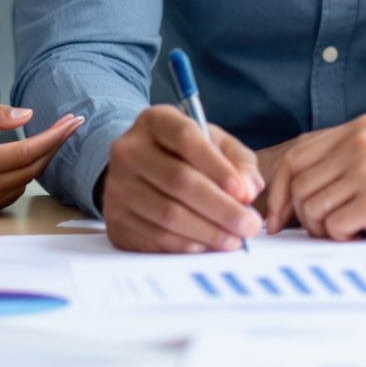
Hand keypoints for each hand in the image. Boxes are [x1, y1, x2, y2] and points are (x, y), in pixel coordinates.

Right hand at [0, 104, 81, 215]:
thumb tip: (27, 115)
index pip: (27, 151)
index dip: (54, 136)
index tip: (72, 121)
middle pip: (34, 167)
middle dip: (56, 144)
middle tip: (71, 124)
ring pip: (27, 179)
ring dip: (41, 158)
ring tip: (49, 136)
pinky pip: (15, 190)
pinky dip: (24, 172)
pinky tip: (24, 156)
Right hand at [99, 105, 263, 253]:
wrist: (136, 171)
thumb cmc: (183, 156)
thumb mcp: (214, 145)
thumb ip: (239, 161)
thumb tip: (249, 189)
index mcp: (155, 122)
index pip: (186, 138)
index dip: (217, 167)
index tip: (243, 192)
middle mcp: (129, 150)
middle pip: (179, 180)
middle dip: (221, 208)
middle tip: (249, 225)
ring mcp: (118, 185)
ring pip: (169, 214)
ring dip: (208, 232)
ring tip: (235, 239)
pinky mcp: (115, 218)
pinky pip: (156, 237)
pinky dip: (187, 245)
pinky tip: (207, 244)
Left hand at [259, 113, 365, 244]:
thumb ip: (357, 158)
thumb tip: (313, 189)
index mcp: (362, 128)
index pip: (297, 154)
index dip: (278, 188)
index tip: (278, 216)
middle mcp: (359, 142)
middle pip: (295, 180)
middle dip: (292, 213)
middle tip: (307, 235)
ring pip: (310, 206)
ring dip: (322, 229)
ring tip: (351, 234)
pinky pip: (333, 226)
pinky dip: (341, 238)